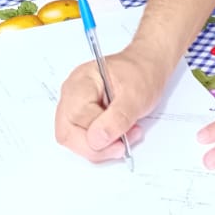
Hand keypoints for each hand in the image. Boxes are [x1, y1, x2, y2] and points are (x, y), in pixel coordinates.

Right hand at [54, 44, 166, 162]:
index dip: (96, 134)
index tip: (120, 139)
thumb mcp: (136, 95)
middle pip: (67, 133)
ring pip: (74, 140)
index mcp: (81, 82)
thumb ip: (117, 118)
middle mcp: (72, 94)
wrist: (147, 67)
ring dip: (101, 147)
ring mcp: (74, 106)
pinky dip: (102, 144)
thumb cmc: (141, 74)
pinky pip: (83, 139)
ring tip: (125, 137)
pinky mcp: (82, 117)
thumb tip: (97, 139)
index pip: (76, 117)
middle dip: (95, 147)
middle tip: (121, 145)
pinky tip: (119, 136)